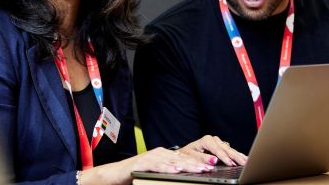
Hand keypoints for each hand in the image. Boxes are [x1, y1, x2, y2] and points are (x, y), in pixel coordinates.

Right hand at [80, 146, 214, 184]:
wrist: (115, 174)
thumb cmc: (137, 175)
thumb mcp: (158, 173)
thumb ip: (171, 172)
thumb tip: (186, 174)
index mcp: (165, 155)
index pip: (185, 158)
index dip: (199, 160)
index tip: (213, 164)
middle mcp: (159, 153)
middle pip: (182, 158)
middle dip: (198, 162)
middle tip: (212, 165)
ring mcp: (151, 157)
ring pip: (173, 161)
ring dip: (188, 165)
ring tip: (201, 168)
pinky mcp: (142, 163)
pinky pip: (158, 166)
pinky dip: (168, 168)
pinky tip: (178, 170)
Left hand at [180, 135, 247, 166]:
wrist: (185, 153)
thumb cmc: (187, 154)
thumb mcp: (192, 156)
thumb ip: (203, 158)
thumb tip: (214, 160)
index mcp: (206, 140)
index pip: (217, 149)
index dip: (224, 157)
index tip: (230, 164)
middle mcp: (213, 140)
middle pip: (226, 149)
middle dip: (235, 156)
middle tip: (243, 163)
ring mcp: (218, 142)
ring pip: (230, 149)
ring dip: (238, 155)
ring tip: (246, 161)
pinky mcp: (221, 146)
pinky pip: (230, 150)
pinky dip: (237, 155)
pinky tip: (244, 158)